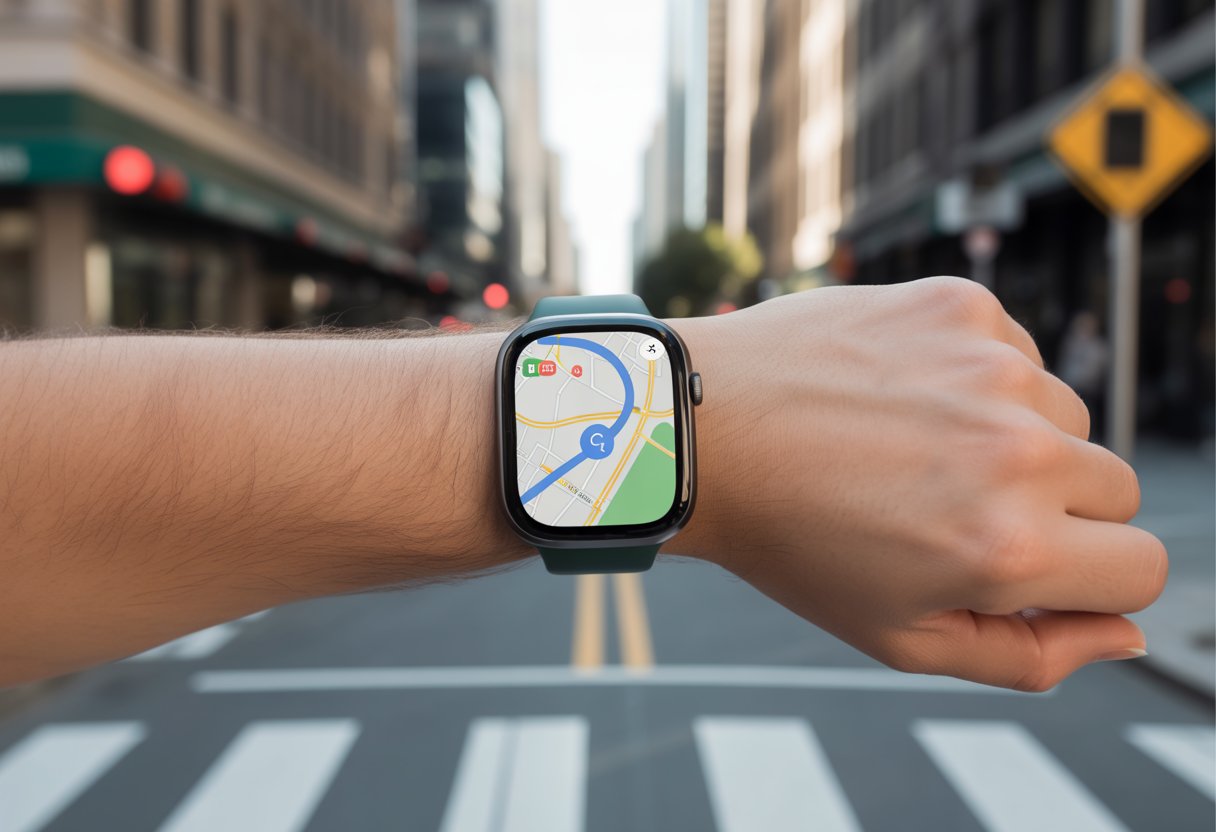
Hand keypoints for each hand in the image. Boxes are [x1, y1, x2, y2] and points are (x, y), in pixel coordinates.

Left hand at [675, 277, 1166, 690]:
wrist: (703, 431)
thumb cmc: (791, 541)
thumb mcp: (899, 637)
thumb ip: (1029, 656)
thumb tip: (1124, 633)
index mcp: (1008, 548)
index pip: (1141, 569)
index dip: (1092, 580)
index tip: (1036, 569)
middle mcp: (1016, 451)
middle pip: (1117, 490)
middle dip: (1057, 513)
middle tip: (955, 509)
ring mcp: (992, 366)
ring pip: (1068, 418)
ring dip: (1017, 441)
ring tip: (917, 450)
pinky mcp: (961, 305)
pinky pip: (1019, 352)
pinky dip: (978, 379)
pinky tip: (903, 396)